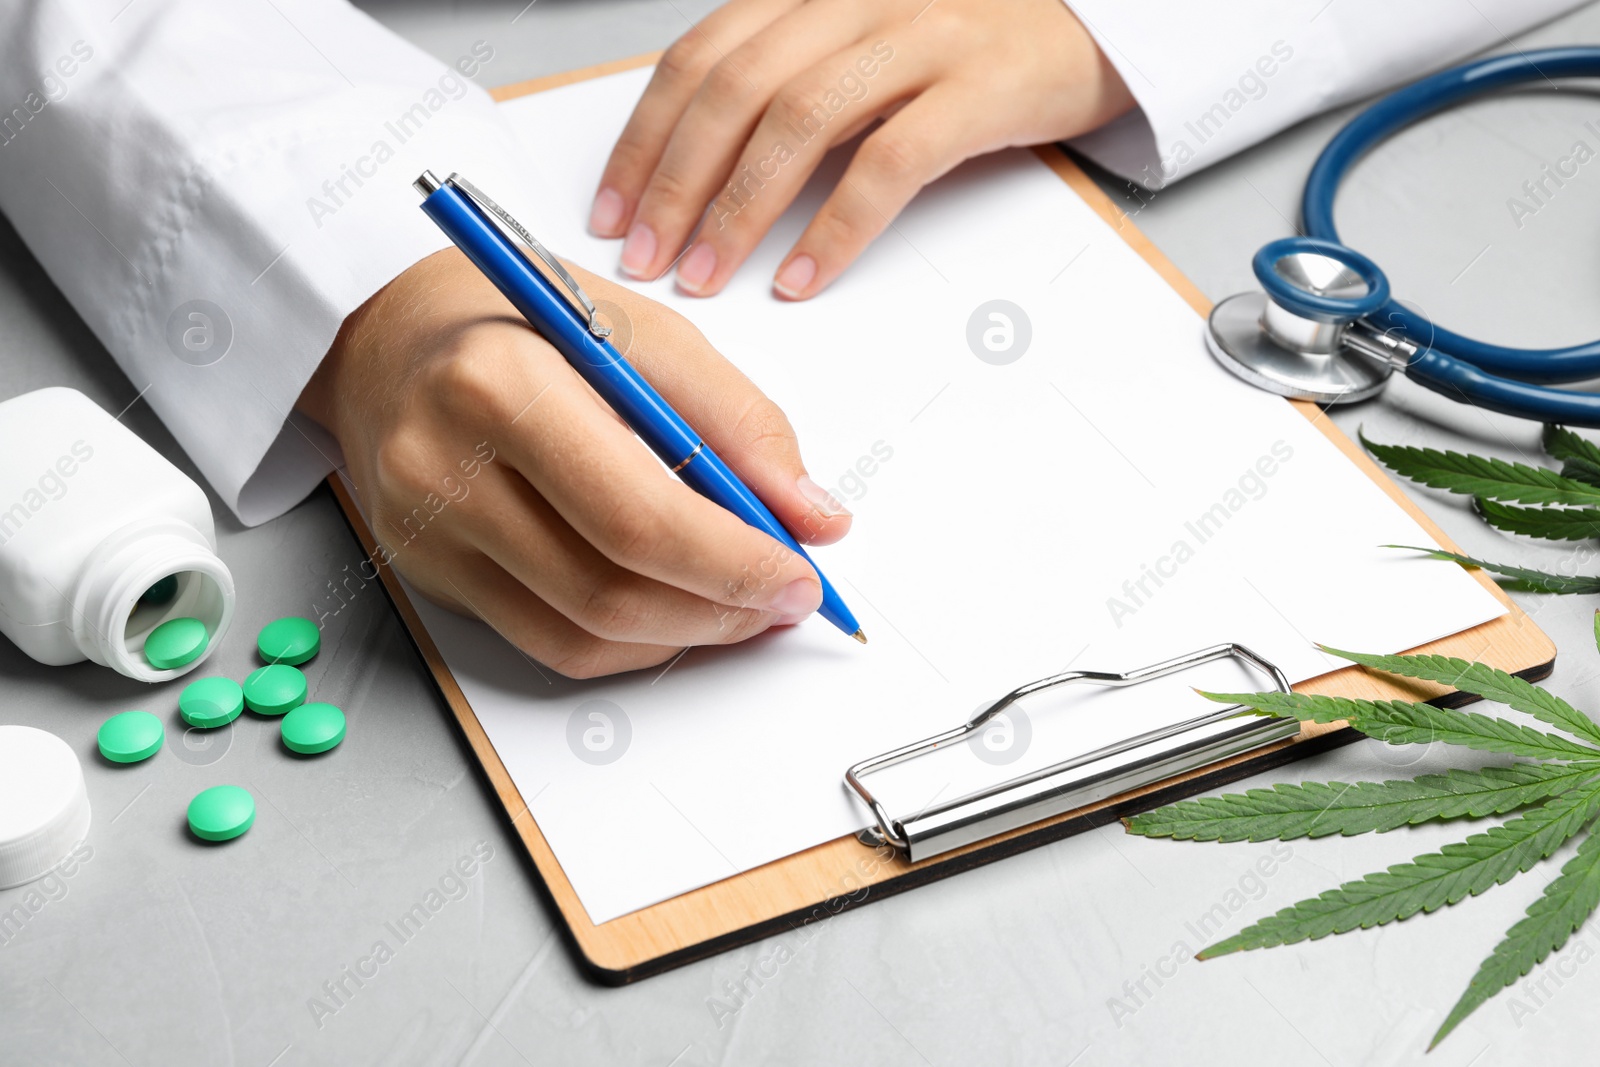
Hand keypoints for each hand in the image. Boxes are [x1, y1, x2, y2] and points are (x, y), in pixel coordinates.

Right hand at [297, 248, 851, 678]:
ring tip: (742, 605)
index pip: (637, 516)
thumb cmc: (520, 321)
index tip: (801, 573)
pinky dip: (632, 643)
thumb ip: (737, 422)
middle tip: (786, 597)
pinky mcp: (431, 578)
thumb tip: (813, 516)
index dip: (734, 562)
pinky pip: (549, 645)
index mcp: (500, 386)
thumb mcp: (642, 332)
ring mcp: (429, 535)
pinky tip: (676, 610)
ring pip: (583, 635)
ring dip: (685, 635)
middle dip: (722, 608)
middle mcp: (445, 469)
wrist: (387, 336)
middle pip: (610, 591)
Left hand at [589, 0, 1131, 299]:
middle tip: (646, 256)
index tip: (612, 208)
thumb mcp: (859, 43)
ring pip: (799, 121)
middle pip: (735, 89)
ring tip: (707, 276)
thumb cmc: (965, 43)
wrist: (1093, 20)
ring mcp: (919, 37)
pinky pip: (889, 164)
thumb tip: (695, 166)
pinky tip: (804, 275)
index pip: (701, 56)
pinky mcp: (977, 88)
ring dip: (740, 210)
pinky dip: (836, 228)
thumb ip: (787, 80)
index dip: (646, 137)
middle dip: (676, 183)